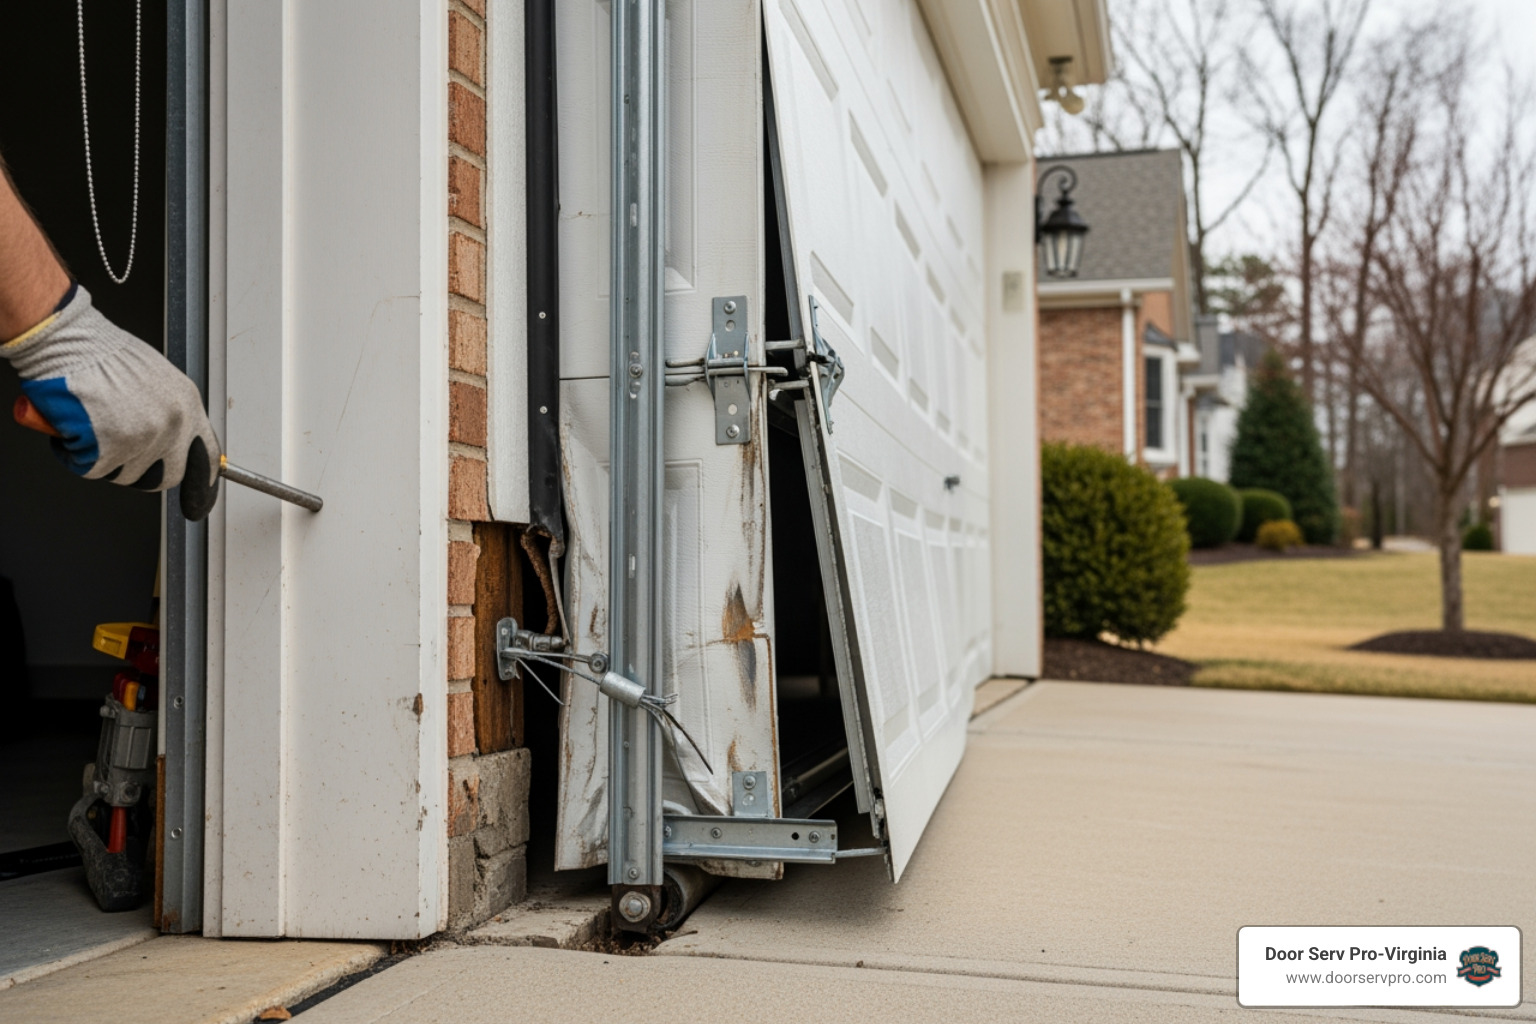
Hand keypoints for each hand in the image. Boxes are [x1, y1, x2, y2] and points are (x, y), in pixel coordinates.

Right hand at [2, 285, 220, 491]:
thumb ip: (168, 412)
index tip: (198, 498)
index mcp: (187, 406)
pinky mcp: (109, 450)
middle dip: (140, 472)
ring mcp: (142, 440)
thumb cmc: (102, 353)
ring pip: (124, 474)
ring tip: (90, 425)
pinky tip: (70, 427)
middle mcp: (171, 426)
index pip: (206, 458)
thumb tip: (170, 439)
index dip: (200, 482)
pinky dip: (73, 454)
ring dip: (103, 459)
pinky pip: (91, 469)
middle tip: (117, 452)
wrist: (68, 341)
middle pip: (165, 477)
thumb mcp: (156, 379)